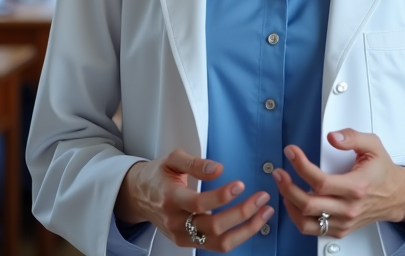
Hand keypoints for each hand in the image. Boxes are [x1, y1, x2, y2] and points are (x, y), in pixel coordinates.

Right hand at [114, 150, 272, 250]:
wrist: (139, 196)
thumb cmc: (158, 176)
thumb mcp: (171, 160)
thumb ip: (194, 163)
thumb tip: (218, 169)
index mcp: (170, 199)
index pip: (198, 203)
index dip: (221, 196)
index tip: (240, 185)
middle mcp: (176, 222)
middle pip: (213, 226)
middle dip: (242, 213)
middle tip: (261, 197)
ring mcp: (182, 236)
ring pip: (219, 243)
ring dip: (247, 229)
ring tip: (265, 212)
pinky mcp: (189, 243)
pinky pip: (217, 246)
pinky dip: (238, 236)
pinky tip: (252, 222)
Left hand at [272, 129, 404, 238]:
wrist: (396, 195)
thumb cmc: (383, 172)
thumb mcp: (373, 146)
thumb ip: (353, 137)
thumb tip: (332, 137)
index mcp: (357, 186)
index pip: (321, 181)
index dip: (301, 166)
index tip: (291, 152)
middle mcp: (349, 207)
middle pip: (309, 204)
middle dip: (288, 187)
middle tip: (278, 172)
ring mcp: (344, 221)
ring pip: (307, 221)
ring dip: (289, 204)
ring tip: (283, 187)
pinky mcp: (340, 229)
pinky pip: (313, 230)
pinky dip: (298, 218)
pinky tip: (293, 203)